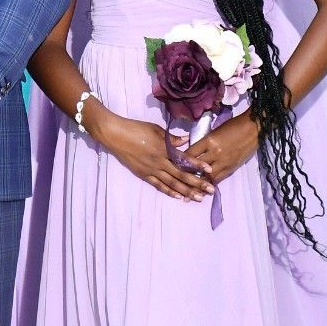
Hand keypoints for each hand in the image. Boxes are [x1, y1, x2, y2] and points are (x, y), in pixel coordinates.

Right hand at [84, 101, 215, 200]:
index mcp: (164, 148)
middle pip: (182, 175)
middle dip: (197, 183)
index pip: (184, 159)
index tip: (209, 170)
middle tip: (211, 190)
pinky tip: (180, 197)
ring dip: (187, 191)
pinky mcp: (144, 174)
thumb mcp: (156, 129)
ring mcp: (151, 170)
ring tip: (199, 198)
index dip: (198, 165)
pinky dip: (170, 192)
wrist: (116, 135)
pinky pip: (159, 185)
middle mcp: (160, 161)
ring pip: (172, 183)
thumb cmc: (136, 128)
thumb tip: (186, 141)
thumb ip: (172, 138)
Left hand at [180, 112, 260, 183]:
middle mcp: (214, 153)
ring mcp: (223, 162)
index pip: (189, 153)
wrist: (253, 129)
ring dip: (197, 183)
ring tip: (188, 190)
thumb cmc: (233, 126)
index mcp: (208, 141)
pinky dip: (210, 183)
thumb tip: (194, 150)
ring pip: (206, 177)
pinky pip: (218, 179)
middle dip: (185, 173)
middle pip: (195, 167)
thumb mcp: (214, 131)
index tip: (173, 164)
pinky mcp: (231, 168)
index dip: (180, 160)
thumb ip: (204, 142)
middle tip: (177, 179)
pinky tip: (204, 189)